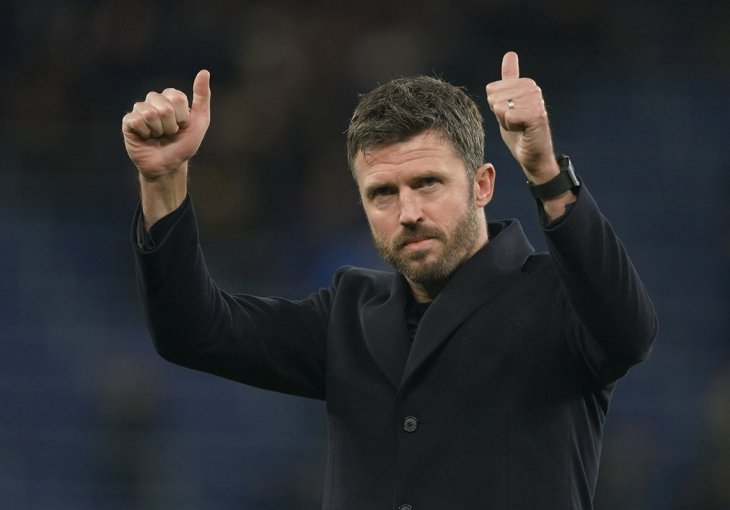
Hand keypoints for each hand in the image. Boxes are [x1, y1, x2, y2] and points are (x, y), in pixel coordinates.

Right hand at [122, 70, 210, 180]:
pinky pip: (136, 121)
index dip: (182, 117)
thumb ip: (202, 96)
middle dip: (171, 126)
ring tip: (158, 136)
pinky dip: (145, 134)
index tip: (183, 126)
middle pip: (164, 107)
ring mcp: (140, 110)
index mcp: (171, 97)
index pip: (177, 97)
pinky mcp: (128, 122)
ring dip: (158, 131)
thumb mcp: (200, 121)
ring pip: (149, 113)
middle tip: (170, 133)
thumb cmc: (184, 144)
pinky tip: (146, 138)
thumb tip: (204, 72)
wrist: (169, 165)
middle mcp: (154, 100)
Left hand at [485, 52, 557, 182]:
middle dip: (499, 115)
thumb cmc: (519, 133)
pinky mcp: (537, 114)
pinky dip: (511, 128)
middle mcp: (533, 88)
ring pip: (500, 107)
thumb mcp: (507, 104)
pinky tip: (523, 131)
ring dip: (505, 122)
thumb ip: (508, 80)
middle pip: (494, 97)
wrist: (532, 156)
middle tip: (515, 124)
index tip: (510, 115)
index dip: (496, 107)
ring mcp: (536, 100)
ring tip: (519, 127)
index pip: (492, 89)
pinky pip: (508, 116)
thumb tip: (510, 53)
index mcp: (525, 83)